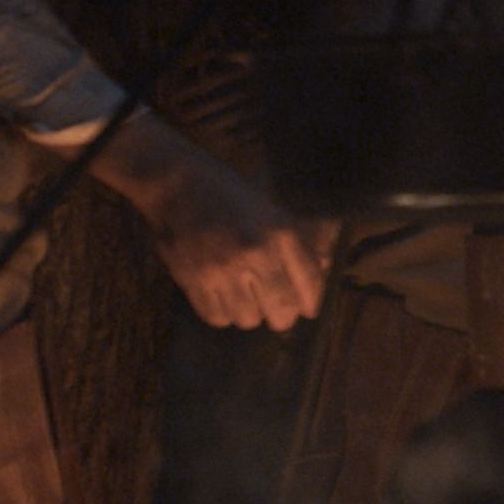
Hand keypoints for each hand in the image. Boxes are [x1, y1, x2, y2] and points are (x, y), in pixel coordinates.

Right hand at [99, 107, 329, 330]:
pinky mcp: (193, 280)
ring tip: (245, 296)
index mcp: (281, 232)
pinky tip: (222, 296)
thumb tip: (326, 268)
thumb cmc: (230, 193)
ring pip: (248, 319)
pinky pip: (216, 317)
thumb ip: (300, 240)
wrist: (177, 184)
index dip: (311, 302)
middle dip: (282, 315)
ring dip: (249, 312)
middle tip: (276, 310)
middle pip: (281, 312)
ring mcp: (222, 269)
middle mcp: (255, 253)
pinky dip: (222, 312)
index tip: (307, 308)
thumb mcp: (272, 206)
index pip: (310, 284)